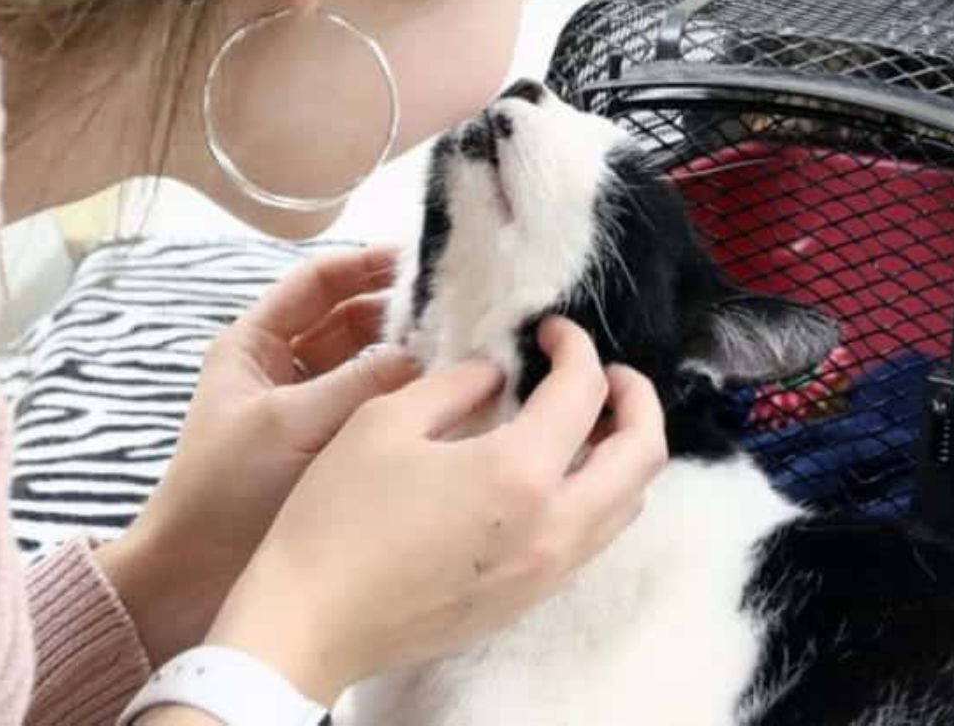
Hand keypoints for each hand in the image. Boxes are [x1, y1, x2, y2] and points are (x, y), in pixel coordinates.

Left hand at [96, 247, 417, 666]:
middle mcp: (280, 367)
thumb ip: (361, 382)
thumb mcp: (292, 423)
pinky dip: (399, 398)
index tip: (421, 259)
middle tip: (456, 307)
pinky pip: (368, 407)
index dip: (365, 264)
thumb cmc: (224, 491)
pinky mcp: (323, 447)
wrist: (189, 582)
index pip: (317, 282)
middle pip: (346, 319)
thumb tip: (427, 354)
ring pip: (363, 363)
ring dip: (403, 355)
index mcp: (253, 343)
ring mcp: (303, 408)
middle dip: (396, 310)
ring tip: (459, 348)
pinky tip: (440, 396)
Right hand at [208, 317, 666, 704]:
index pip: (583, 392)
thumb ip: (455, 385)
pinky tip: (554, 473)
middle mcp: (553, 527)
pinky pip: (595, 539)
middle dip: (637, 399)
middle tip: (604, 371)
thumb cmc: (337, 516)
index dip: (575, 346)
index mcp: (518, 473)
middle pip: (643, 455)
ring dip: (623, 450)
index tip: (550, 329)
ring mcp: (547, 572)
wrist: (309, 624)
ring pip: (629, 504)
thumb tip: (496, 372)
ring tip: (584, 419)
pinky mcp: (528, 600)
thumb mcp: (386, 421)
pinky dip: (599, 494)